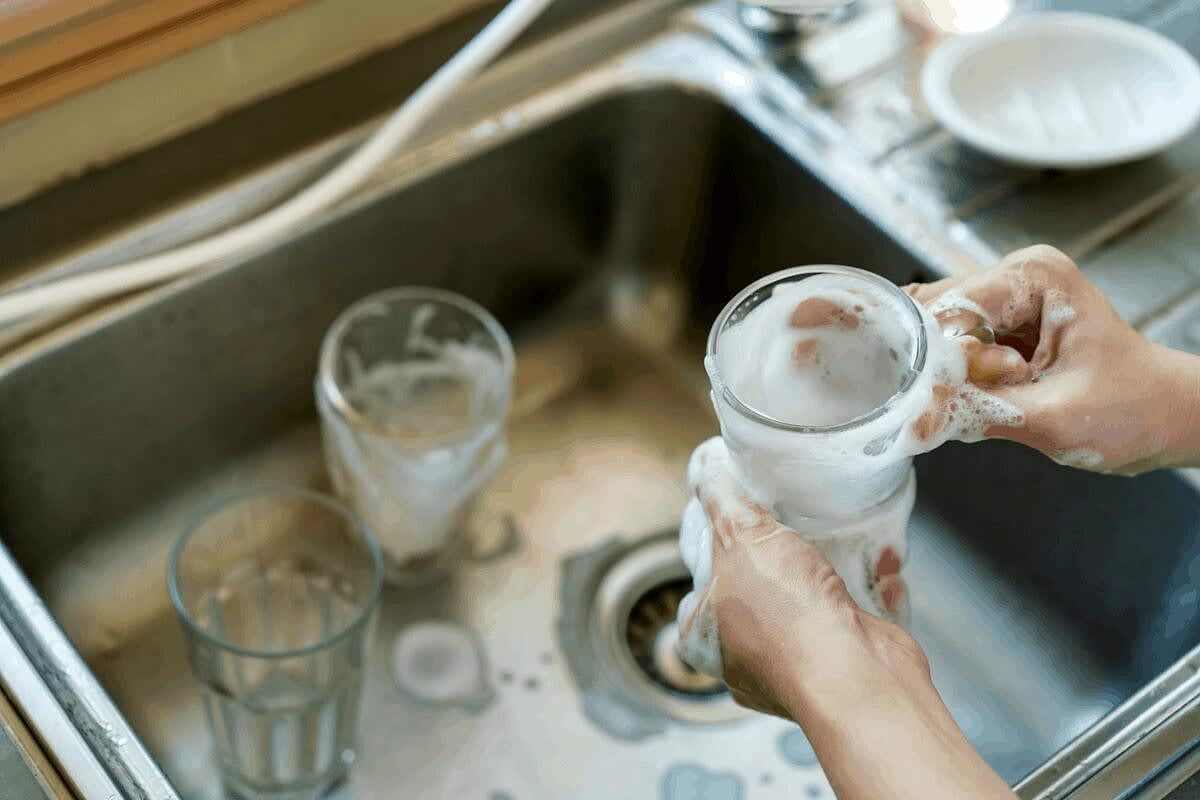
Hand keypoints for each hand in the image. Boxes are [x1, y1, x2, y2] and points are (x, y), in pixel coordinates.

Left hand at [678, 438, 1014, 799]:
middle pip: (758, 579)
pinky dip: (864, 587)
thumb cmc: (788, 619)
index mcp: (702, 633)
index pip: (703, 570)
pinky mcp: (842, 657)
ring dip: (828, 564)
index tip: (742, 505)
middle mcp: (744, 654)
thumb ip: (721, 498)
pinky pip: (850, 611)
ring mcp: (796, 659)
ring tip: (837, 534)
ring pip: (808, 595)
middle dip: (783, 546)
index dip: (722, 531)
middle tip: (794, 517)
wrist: (859, 676)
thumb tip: (705, 465)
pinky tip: (874, 566)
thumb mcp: (741, 535)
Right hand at [908, 245, 1199, 474]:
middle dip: (943, 368)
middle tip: (983, 399)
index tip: (963, 395)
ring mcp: (1002, 302)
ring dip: (949, 377)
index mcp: (1033, 277)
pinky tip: (984, 397)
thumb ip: (981, 413)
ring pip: (934, 337)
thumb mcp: (1054, 418)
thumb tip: (913, 423)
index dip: (946, 358)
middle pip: (933, 318)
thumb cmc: (1134, 408)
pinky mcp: (996, 329)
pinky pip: (948, 351)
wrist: (1165, 418)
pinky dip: (954, 382)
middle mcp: (1012, 278)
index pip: (949, 309)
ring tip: (995, 397)